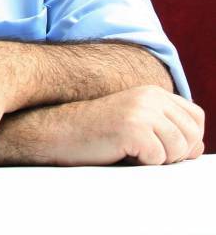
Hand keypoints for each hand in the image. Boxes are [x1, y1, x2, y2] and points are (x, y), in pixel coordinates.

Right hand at [45, 85, 204, 165]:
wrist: (58, 130)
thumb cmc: (95, 132)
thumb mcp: (136, 123)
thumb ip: (167, 129)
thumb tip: (197, 147)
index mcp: (152, 92)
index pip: (195, 117)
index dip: (188, 138)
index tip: (164, 146)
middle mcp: (150, 97)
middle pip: (192, 135)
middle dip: (175, 153)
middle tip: (146, 154)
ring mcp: (141, 111)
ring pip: (179, 149)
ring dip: (159, 160)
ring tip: (132, 153)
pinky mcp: (132, 128)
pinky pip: (158, 158)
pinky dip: (142, 164)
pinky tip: (121, 153)